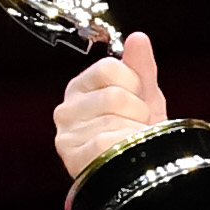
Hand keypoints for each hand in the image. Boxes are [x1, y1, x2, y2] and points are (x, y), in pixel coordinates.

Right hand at [55, 32, 170, 188]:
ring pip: (112, 121)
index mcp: (81, 87)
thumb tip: (138, 38)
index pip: (109, 68)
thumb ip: (140, 67)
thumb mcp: (143, 96)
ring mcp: (67, 135)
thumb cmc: (135, 131)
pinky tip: (124, 154)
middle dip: (136, 112)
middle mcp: (67, 109)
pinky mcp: (72, 159)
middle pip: (114, 95)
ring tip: (130, 141)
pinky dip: (124, 148)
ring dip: (133, 132)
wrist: (138, 171)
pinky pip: (105, 144)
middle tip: (134, 125)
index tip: (136, 99)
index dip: (133, 84)